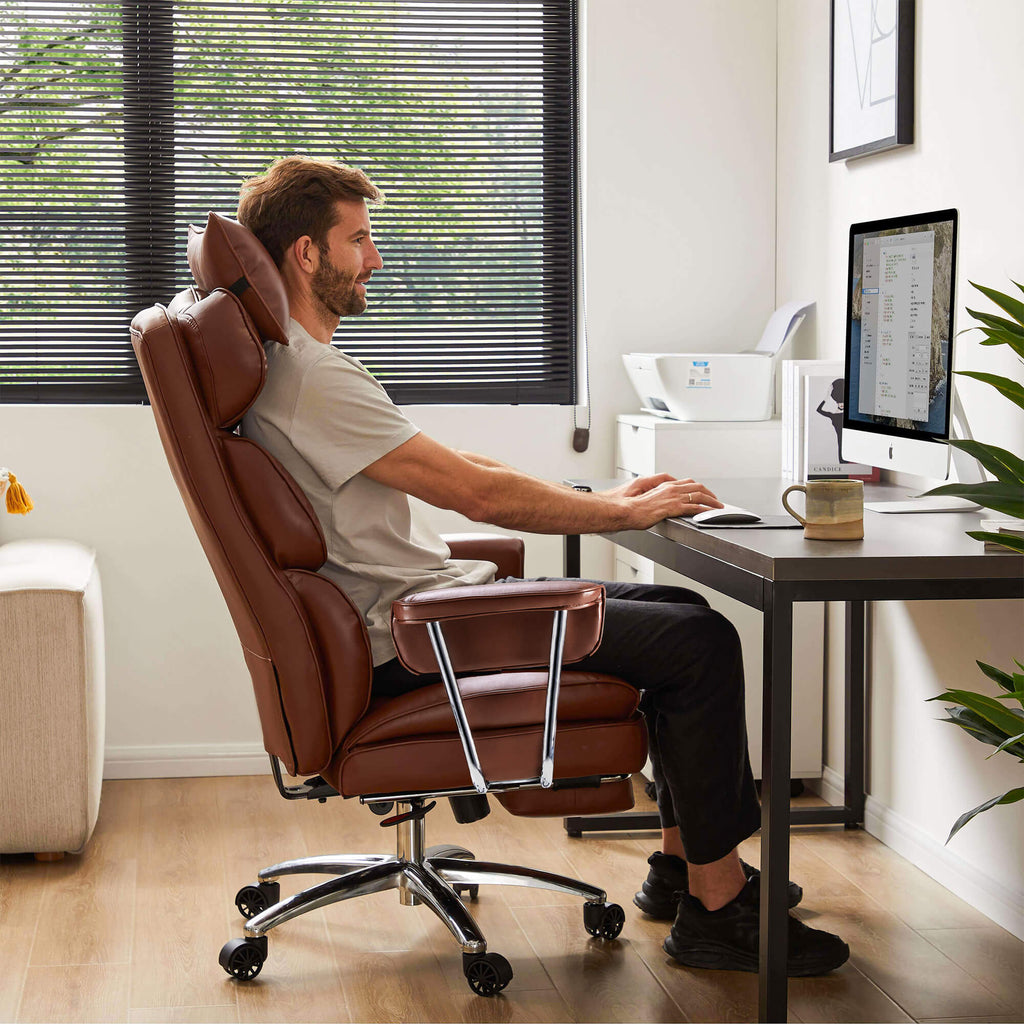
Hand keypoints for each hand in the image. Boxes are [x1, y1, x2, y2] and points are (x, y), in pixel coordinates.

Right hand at [603, 474, 722, 526]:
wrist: (622, 510)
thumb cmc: (626, 505)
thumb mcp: (640, 494)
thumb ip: (651, 493)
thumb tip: (657, 498)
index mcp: (662, 485)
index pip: (685, 483)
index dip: (696, 487)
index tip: (702, 492)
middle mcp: (669, 488)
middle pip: (696, 486)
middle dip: (708, 493)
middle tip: (715, 500)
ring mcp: (672, 497)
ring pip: (699, 495)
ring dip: (712, 501)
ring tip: (718, 507)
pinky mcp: (673, 508)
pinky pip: (695, 507)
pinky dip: (706, 510)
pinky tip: (711, 514)